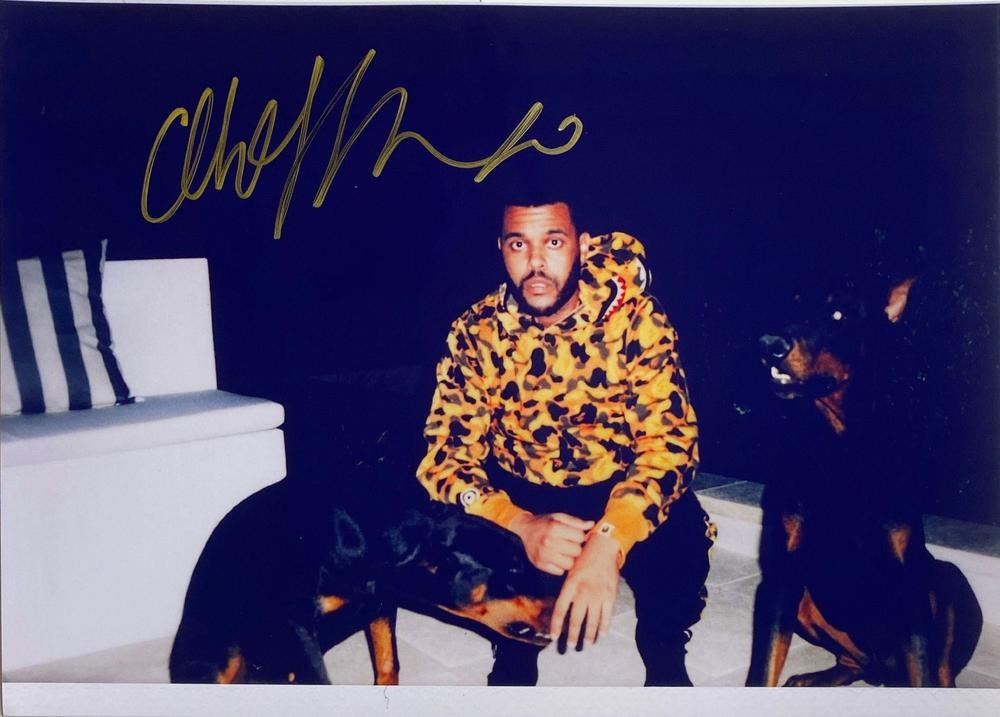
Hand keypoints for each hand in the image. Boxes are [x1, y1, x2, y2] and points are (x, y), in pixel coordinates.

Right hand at [507, 512, 593, 575]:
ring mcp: (543, 554)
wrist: (525, 529)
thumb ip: (576, 522)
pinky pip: (560, 571)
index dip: (580, 536)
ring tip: (564, 552)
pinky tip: (556, 558)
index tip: (574, 535)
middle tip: (569, 544)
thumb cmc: (545, 522)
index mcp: (554, 527)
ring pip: (569, 564)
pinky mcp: (540, 564)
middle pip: (576, 551)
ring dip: (569, 558)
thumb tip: (592, 525)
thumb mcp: (560, 517)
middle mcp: (548, 541)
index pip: (580, 537)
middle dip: (575, 548)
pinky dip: (560, 566)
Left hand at [549, 533, 619, 648]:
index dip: (556, 625)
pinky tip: (602, 634)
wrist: (603, 547)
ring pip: (592, 620)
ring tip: (586, 643)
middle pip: (576, 619)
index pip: (560, 610)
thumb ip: (568, 588)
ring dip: (589, 634)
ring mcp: (597, 595)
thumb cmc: (584, 557)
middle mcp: (583, 592)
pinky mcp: (610, 595)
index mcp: (570, 585)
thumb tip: (563, 606)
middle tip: (570, 645)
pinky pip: (606, 615)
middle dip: (573, 635)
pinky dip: (605, 626)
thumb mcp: (571, 570)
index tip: (554, 636)